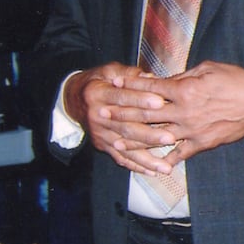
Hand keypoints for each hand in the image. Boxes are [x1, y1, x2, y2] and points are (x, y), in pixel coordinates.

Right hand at [63, 62, 178, 176]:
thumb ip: (131, 75)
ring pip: (125, 147)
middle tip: (170, 137)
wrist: (73, 99)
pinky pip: (120, 158)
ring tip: (166, 166)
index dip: (141, 99)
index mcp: (98, 93)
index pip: (122, 97)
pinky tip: (152, 172)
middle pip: (126, 126)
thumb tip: (153, 79)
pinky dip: (136, 166)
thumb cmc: (98, 82)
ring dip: (147, 158)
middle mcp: (97, 115)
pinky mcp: (102, 145)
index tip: (161, 102)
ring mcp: (99, 133)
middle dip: (149, 134)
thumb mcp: (109, 71)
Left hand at [115, 61, 243, 163]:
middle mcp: (183, 111)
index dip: (130, 84)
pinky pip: (179, 153)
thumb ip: (181, 76)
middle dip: (122, 112)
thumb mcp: (206, 68)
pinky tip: (151, 165)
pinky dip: (165, 159)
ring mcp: (191, 130)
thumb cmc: (234, 80)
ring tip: (116, 141)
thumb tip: (161, 80)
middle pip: (146, 112)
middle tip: (103, 113)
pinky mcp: (201, 144)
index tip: (113, 83)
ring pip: (157, 135)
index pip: (149, 87)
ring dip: (135, 139)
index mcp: (183, 89)